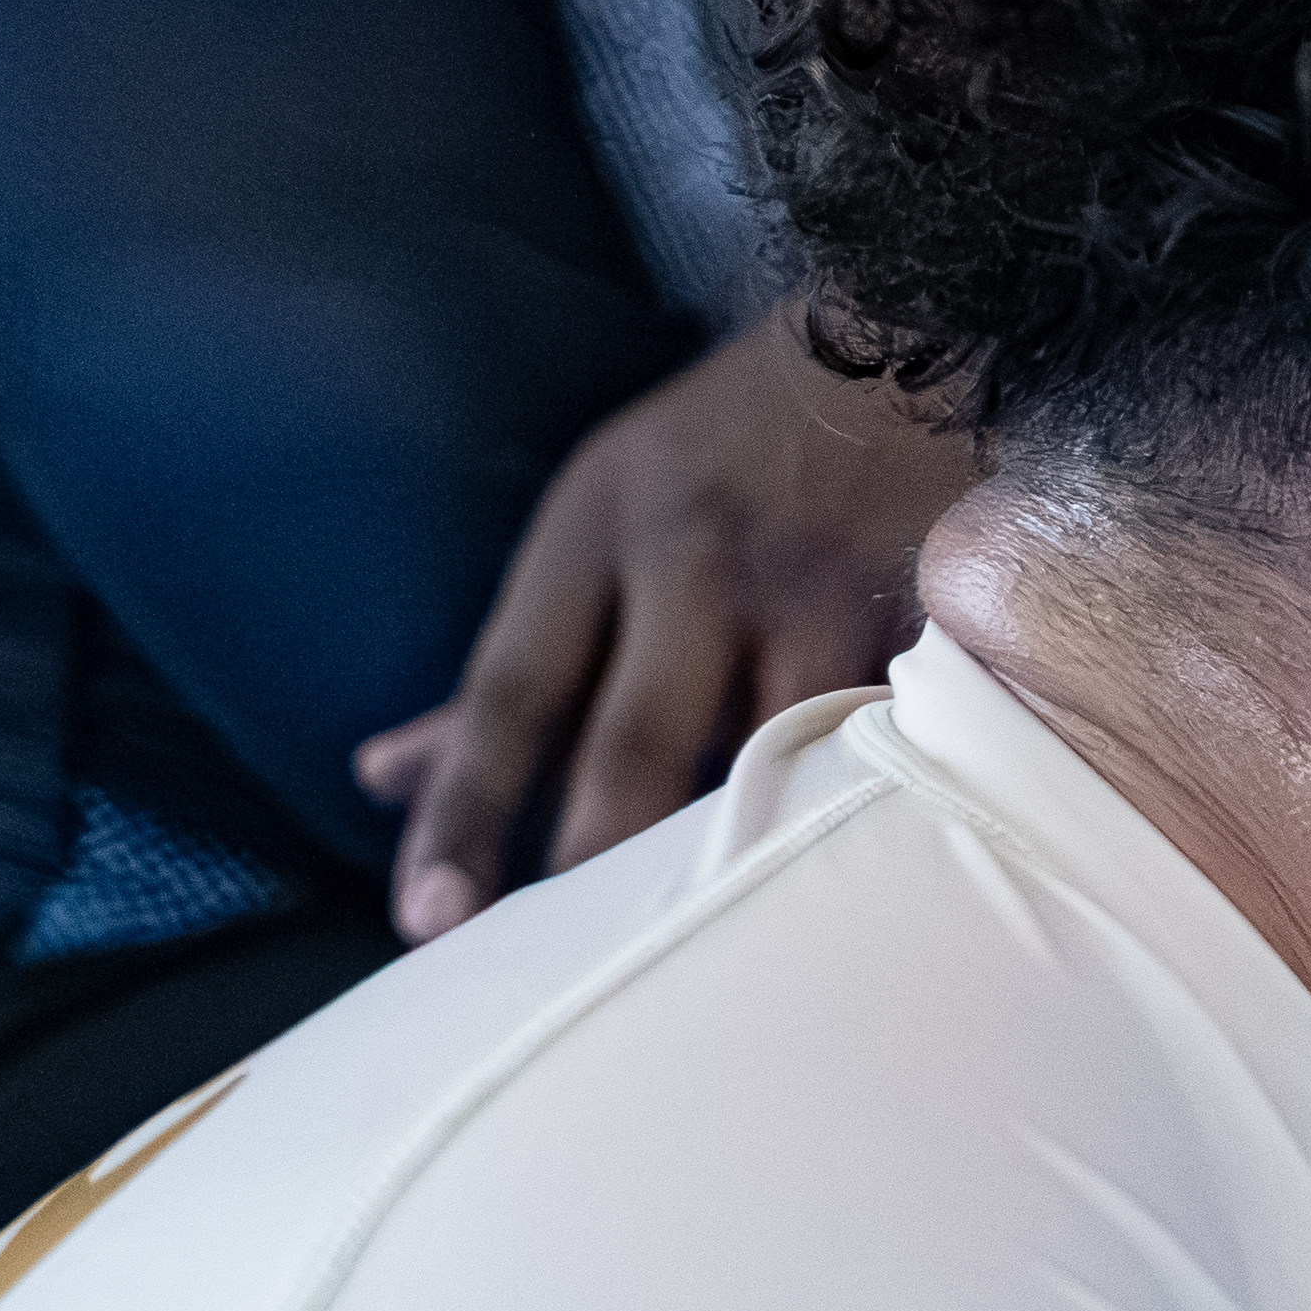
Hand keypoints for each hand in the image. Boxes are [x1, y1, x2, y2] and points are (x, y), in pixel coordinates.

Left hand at [358, 325, 978, 935]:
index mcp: (597, 527)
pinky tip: (861, 882)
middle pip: (636, 743)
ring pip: (773, 757)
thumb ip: (509, 667)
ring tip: (716, 959)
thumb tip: (381, 776)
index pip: (510, 693)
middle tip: (562, 977)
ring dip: (742, 855)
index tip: (427, 921)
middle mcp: (697, 553)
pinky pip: (891, 737)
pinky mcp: (929, 606)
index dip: (466, 812)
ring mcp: (820, 580)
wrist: (914, 334)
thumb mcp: (597, 523)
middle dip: (594, 866)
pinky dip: (869, 808)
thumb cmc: (726, 456)